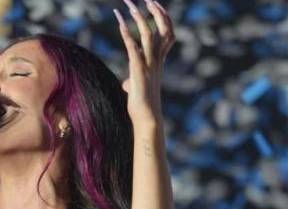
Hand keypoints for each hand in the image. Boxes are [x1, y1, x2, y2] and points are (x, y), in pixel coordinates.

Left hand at [112, 0, 174, 127]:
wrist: (146, 118)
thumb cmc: (141, 104)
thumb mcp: (138, 89)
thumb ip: (134, 80)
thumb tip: (127, 84)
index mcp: (158, 60)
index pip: (167, 33)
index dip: (163, 17)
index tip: (154, 4)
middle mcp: (157, 59)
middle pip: (163, 28)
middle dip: (156, 11)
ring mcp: (148, 63)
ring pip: (149, 33)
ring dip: (139, 17)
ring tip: (129, 3)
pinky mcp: (138, 69)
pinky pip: (133, 48)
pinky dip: (127, 35)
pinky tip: (120, 23)